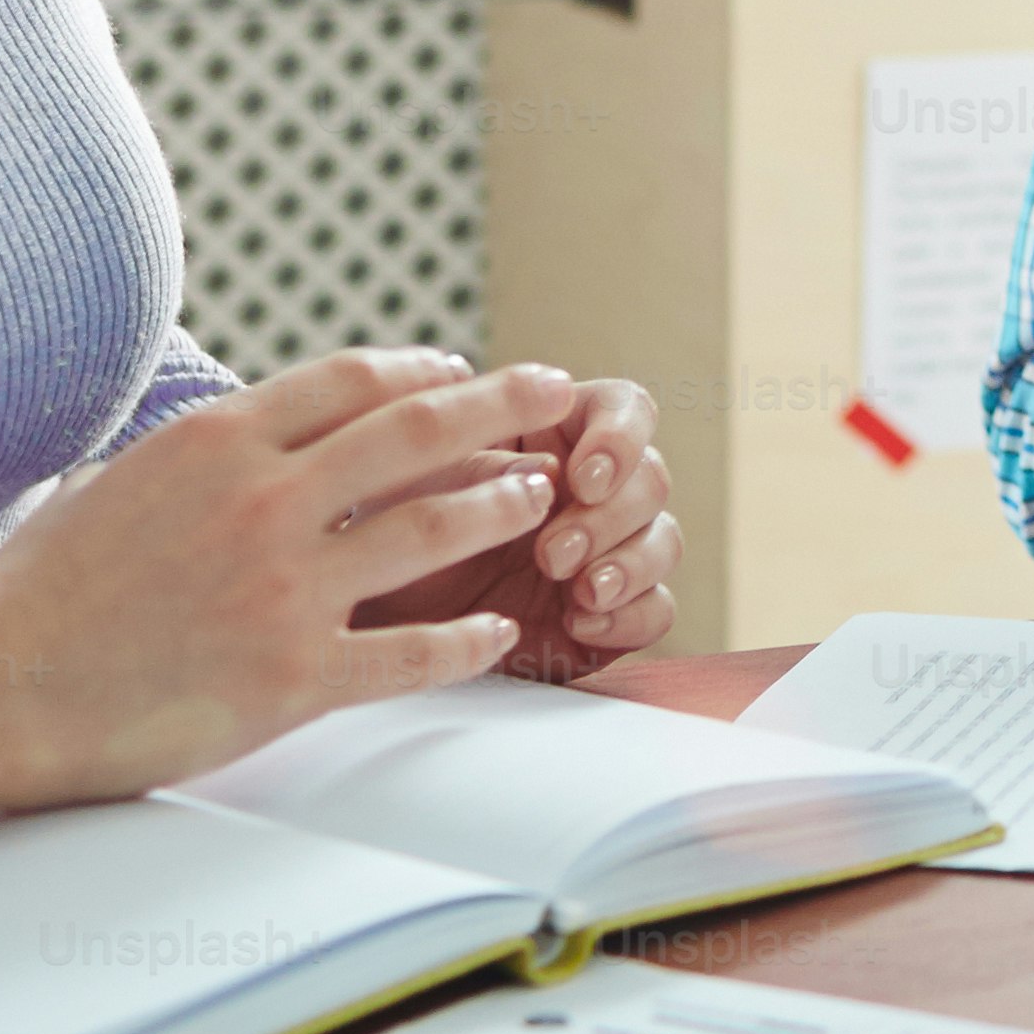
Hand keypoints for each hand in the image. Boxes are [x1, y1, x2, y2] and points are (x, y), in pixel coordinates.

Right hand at [0, 350, 580, 815]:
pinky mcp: (291, 675)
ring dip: (501, 505)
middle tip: (559, 394)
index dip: (422, 373)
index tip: (461, 372)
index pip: (352, 381)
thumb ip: (194, 451)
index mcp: (217, 442)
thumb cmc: (34, 589)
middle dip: (503, 405)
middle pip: (417, 430)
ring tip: (543, 495)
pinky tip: (497, 631)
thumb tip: (242, 428)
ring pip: (433, 528)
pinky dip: (465, 640)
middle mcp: (262, 499)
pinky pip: (410, 652)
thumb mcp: (112, 478)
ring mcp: (282, 586)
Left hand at [348, 372, 678, 680]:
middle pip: (651, 479)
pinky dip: (630, 617)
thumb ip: (475, 462)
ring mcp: (606, 551)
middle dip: (610, 517)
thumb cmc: (385, 531)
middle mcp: (591, 488)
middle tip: (553, 554)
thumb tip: (545, 469)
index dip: (621, 438)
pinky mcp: (610, 613)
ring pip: (664, 541)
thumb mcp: (410, 483)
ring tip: (579, 591)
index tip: (583, 478)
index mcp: (555, 434)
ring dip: (629, 564)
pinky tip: (583, 623)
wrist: (368, 618)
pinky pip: (655, 611)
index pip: (625, 410)